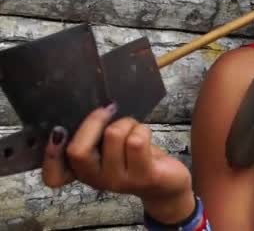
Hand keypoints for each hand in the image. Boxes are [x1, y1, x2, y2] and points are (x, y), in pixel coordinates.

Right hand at [42, 104, 194, 222]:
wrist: (167, 183)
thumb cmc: (136, 157)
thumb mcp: (110, 148)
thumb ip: (95, 136)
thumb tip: (90, 106)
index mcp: (84, 172)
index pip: (54, 176)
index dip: (51, 154)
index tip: (59, 130)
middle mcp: (97, 180)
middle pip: (79, 150)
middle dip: (94, 121)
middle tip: (108, 110)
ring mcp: (120, 180)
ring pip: (113, 136)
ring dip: (126, 122)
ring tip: (133, 127)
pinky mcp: (144, 176)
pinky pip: (137, 140)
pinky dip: (141, 129)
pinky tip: (145, 134)